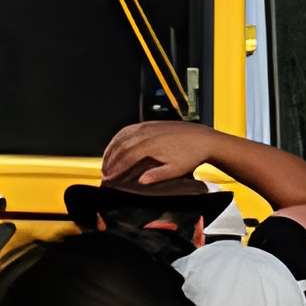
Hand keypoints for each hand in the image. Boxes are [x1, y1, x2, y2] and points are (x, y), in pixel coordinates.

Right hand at [101, 120, 219, 184]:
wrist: (202, 138)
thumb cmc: (190, 155)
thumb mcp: (176, 169)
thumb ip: (158, 175)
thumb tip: (142, 182)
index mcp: (152, 145)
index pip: (127, 157)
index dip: (116, 169)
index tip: (108, 179)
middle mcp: (147, 133)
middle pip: (121, 147)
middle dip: (110, 161)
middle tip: (103, 174)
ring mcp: (147, 127)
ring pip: (122, 137)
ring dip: (111, 149)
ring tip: (105, 162)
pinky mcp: (149, 124)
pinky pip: (128, 129)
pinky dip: (118, 138)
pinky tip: (115, 146)